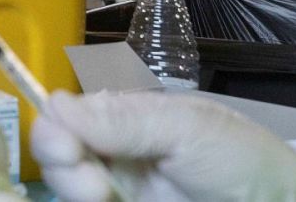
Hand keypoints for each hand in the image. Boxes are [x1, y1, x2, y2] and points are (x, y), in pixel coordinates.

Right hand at [33, 91, 295, 201]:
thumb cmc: (243, 162)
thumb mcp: (185, 129)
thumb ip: (122, 120)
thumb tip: (52, 103)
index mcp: (127, 118)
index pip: (64, 117)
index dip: (55, 132)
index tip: (70, 151)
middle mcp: (117, 153)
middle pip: (56, 157)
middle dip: (64, 169)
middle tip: (99, 189)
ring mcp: (123, 190)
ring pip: (69, 189)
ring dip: (76, 193)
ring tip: (108, 199)